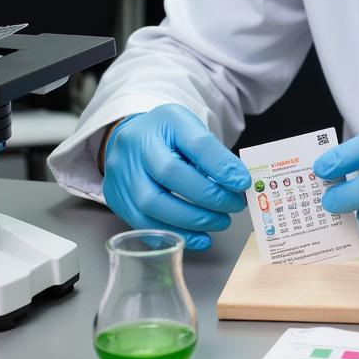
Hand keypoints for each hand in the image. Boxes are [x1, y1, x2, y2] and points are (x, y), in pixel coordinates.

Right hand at [102, 104, 251, 250]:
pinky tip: (199, 238)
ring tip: (220, 222)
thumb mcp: (194, 130)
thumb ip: (215, 154)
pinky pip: (143, 224)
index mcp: (165, 121)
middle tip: (234, 206)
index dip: (221, 166)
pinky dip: (175, 234)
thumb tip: (238, 183)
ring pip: (152, 204)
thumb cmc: (170, 136)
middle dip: (209, 196)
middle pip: (170, 174)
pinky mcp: (116, 198)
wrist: (134, 138)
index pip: (195, 144)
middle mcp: (136, 145)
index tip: (243, 183)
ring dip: (193, 220)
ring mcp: (122, 173)